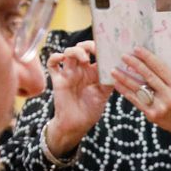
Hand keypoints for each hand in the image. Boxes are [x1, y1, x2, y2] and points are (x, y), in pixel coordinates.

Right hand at [43, 41, 112, 157]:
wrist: (76, 125)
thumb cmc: (90, 110)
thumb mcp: (104, 94)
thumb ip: (109, 80)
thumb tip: (118, 67)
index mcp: (93, 72)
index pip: (95, 53)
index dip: (100, 48)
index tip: (107, 48)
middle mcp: (81, 70)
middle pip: (81, 48)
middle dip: (88, 45)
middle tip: (95, 50)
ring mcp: (69, 74)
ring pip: (68, 52)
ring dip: (76, 51)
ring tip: (85, 59)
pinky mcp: (58, 80)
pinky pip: (52, 64)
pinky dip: (54, 57)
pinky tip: (61, 58)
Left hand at [110, 46, 170, 156]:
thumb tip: (152, 61)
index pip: (161, 68)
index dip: (148, 58)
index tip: (137, 49)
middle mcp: (170, 97)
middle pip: (149, 77)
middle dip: (135, 64)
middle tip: (124, 56)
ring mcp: (160, 107)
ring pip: (139, 89)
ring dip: (125, 78)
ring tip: (114, 70)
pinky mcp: (152, 115)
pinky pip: (136, 101)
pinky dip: (126, 91)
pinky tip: (118, 84)